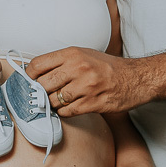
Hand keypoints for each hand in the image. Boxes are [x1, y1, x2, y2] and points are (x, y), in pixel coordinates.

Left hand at [28, 47, 146, 116]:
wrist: (136, 78)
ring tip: (58, 101)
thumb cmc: (108, 67)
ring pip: (54, 101)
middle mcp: (78, 68)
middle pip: (43, 85)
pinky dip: (64, 112)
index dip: (29, 76)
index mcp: (73, 54)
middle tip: (40, 96)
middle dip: (39, 93)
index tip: (29, 82)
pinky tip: (69, 107)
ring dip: (52, 104)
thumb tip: (36, 74)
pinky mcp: (93, 103)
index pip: (38, 65)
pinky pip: (67, 112)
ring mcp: (86, 86)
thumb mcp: (84, 54)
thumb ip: (61, 62)